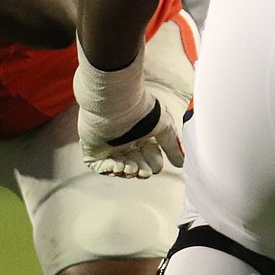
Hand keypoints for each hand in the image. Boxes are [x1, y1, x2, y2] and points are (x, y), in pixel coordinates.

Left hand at [73, 42, 184, 178]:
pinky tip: (116, 166)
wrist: (114, 103)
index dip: (154, 165)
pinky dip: (109, 170)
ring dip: (127, 172)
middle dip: (141, 171)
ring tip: (130, 168)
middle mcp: (126, 141)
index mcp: (142, 136)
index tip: (155, 167)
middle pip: (136, 165)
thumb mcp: (164, 127)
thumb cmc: (140, 110)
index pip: (150, 157)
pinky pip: (100, 166)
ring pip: (120, 168)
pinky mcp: (93, 148)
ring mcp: (109, 145)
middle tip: (142, 172)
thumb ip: (172, 146)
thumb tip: (180, 164)